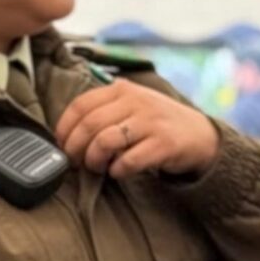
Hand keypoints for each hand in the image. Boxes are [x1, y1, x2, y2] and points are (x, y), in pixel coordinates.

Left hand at [55, 80, 217, 180]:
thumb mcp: (129, 107)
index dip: (63, 129)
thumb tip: (65, 136)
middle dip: (75, 149)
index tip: (61, 145)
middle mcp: (136, 101)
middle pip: (89, 125)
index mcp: (122, 89)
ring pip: (105, 141)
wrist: (198, 135)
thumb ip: (102, 113)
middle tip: (75, 162)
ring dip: (94, 160)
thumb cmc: (154, 124)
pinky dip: (118, 171)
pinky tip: (119, 171)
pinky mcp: (164, 143)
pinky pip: (129, 161)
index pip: (80, 105)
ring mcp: (151, 121)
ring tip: (97, 167)